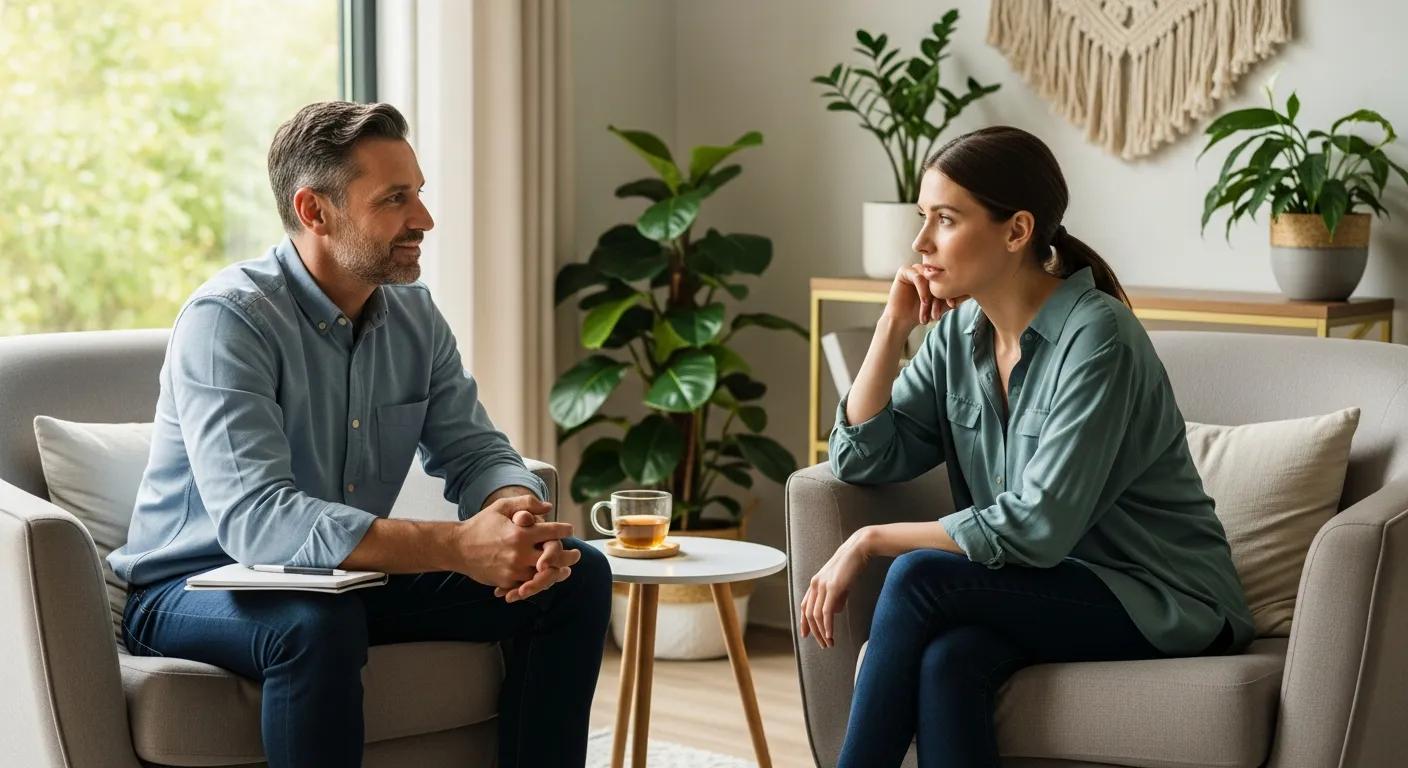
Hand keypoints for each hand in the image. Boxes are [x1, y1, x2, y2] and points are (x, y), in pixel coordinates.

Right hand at [451, 495, 571, 592]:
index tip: (570, 530)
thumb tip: (548, 507)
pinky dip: (539, 583)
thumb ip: (526, 503)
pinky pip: (528, 586)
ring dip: (557, 572)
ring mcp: (513, 570)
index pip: (552, 532)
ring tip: (564, 570)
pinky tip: (546, 579)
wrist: (457, 548)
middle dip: (569, 556)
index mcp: (520, 533)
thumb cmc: (480, 525)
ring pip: (544, 576)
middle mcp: (519, 553)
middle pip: (555, 558)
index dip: (564, 530)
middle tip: (576, 554)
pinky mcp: (506, 582)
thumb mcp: (501, 507)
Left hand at [799, 529, 870, 648]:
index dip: (804, 622)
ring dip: (822, 632)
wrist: (858, 549)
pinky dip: (827, 625)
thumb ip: (835, 598)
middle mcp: (815, 584)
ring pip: (817, 615)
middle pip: (809, 614)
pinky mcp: (833, 587)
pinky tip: (830, 634)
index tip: (806, 635)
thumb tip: (834, 613)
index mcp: (815, 583)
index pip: (804, 606)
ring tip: (829, 642)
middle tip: (823, 644)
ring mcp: (823, 585)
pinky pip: (826, 611)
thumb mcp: (840, 584)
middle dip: (814, 632)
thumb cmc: (850, 566)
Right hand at [882, 264, 968, 332]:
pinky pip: (918, 276)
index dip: (953, 290)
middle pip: (940, 275)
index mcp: (936, 273)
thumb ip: (955, 296)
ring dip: (933, 295)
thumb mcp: (943, 304)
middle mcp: (927, 269)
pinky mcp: (904, 271)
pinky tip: (924, 302)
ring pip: (930, 276)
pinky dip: (923, 290)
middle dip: (944, 293)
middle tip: (947, 307)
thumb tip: (973, 291)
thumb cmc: (924, 312)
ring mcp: (915, 268)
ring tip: (932, 311)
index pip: (948, 275)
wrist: (903, 320)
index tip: (953, 306)